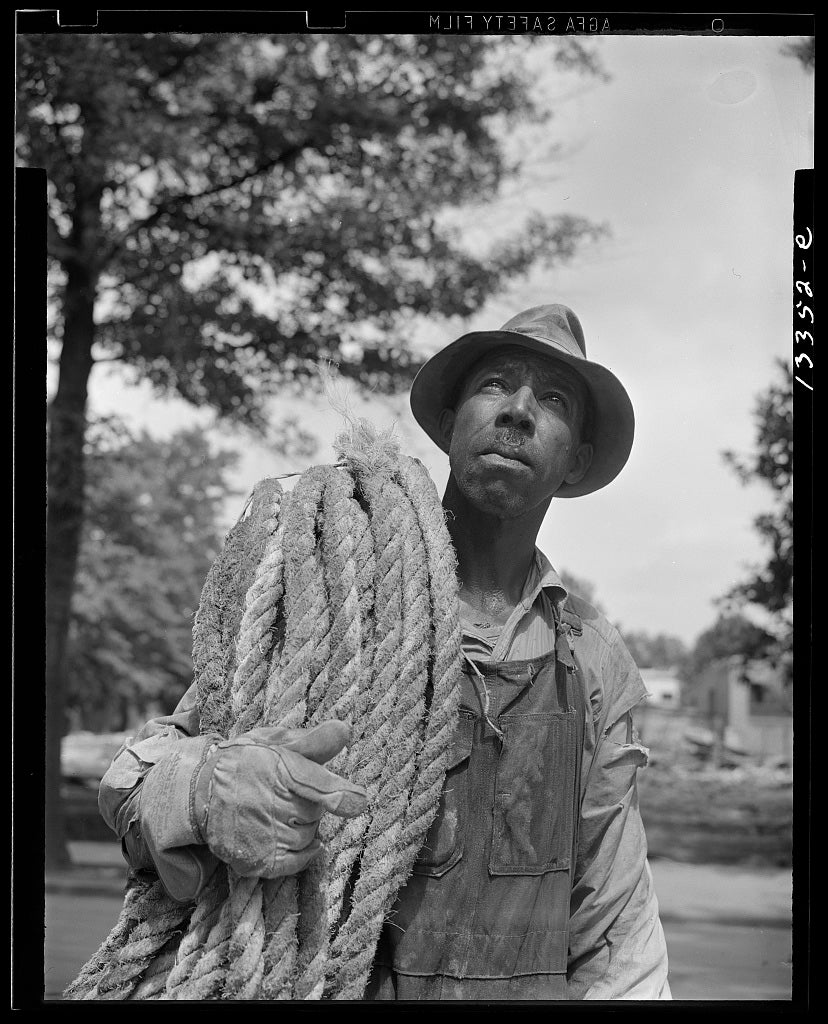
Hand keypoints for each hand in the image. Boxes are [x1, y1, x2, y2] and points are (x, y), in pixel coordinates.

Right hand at [194, 719, 367, 878]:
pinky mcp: (257, 861)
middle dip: (310, 803)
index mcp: (279, 770)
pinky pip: (297, 861)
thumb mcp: (276, 741)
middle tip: (287, 792)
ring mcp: (264, 836)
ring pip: (309, 836)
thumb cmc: (246, 761)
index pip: (316, 785)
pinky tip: (291, 834)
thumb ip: (313, 740)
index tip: (357, 801)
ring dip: (304, 826)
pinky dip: (302, 851)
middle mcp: (271, 805)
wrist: (200, 792)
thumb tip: (345, 730)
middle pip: (317, 813)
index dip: (338, 794)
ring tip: (279, 810)